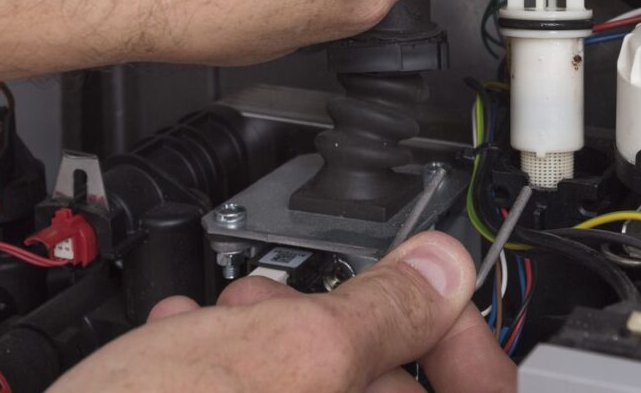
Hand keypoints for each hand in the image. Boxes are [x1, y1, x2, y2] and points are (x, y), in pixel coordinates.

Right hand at [48, 232, 514, 391]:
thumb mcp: (281, 356)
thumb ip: (380, 309)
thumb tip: (443, 267)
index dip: (465, 339)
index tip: (434, 296)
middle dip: (339, 331)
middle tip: (295, 294)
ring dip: (270, 343)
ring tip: (219, 312)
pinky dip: (225, 373)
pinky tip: (175, 345)